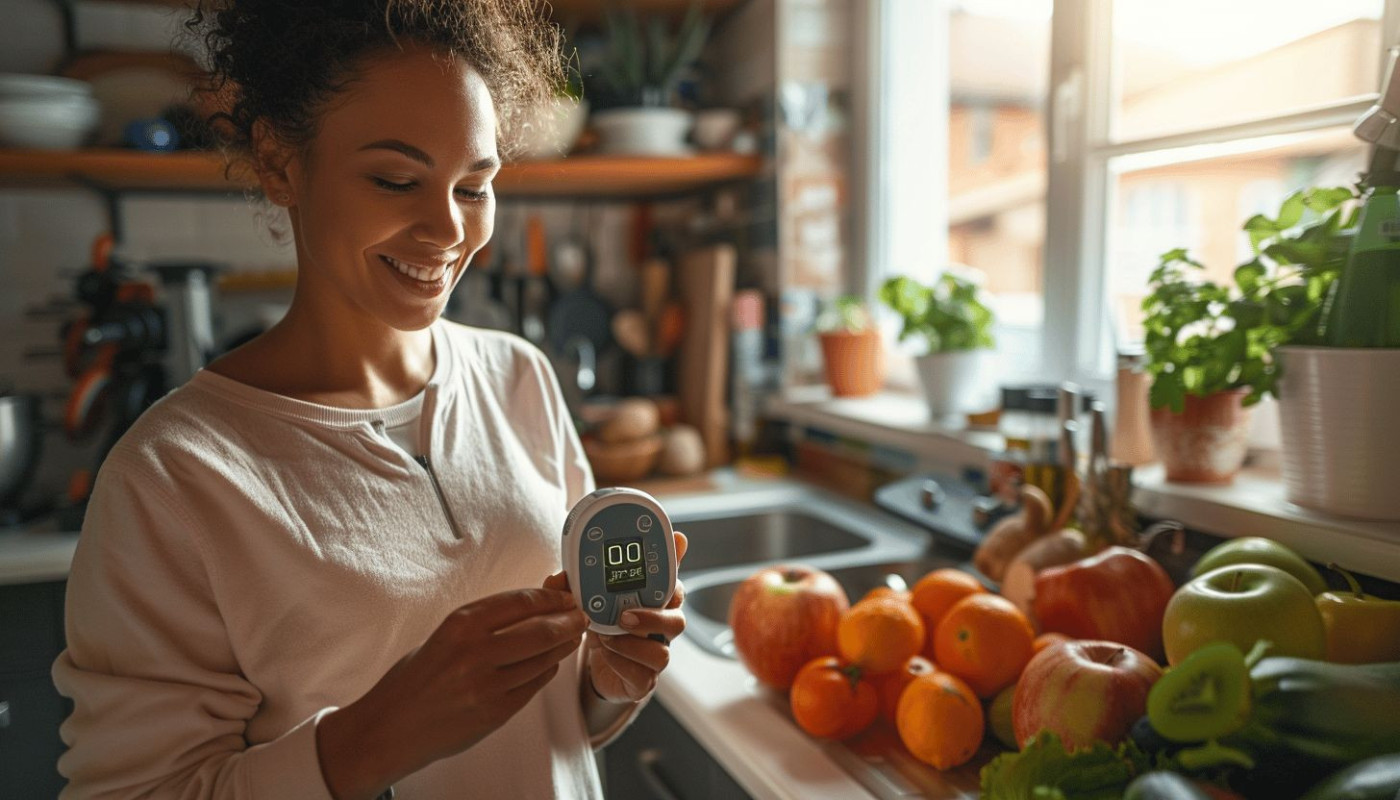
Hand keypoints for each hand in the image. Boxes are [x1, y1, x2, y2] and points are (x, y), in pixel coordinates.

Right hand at [317, 588, 587, 799]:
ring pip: (543, 658)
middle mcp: (476, 652)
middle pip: (541, 629)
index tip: (565, 594)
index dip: (551, 596)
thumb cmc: (416, 678)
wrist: (391, 728)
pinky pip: (534, 684)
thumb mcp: (447, 635)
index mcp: (461, 625)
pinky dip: (547, 670)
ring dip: (563, 646)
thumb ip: (488, 621)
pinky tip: (549, 662)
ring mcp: (488, 685)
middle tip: (580, 616)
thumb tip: (535, 600)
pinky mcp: (496, 711)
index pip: (521, 602)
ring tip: (571, 637)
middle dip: (569, 620)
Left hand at [544, 531, 687, 703]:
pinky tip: (604, 654)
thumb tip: (559, 577)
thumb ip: (574, 587)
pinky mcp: (644, 680)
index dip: (668, 580)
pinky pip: (642, 676)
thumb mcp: (586, 601)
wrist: (596, 664)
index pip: (673, 587)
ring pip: (662, 653)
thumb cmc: (601, 623)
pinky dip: (621, 664)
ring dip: (632, 645)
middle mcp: (661, 629)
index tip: (649, 573)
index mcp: (655, 602)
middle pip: (677, 621)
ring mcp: (655, 656)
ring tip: (606, 638)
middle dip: (653, 617)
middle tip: (624, 615)